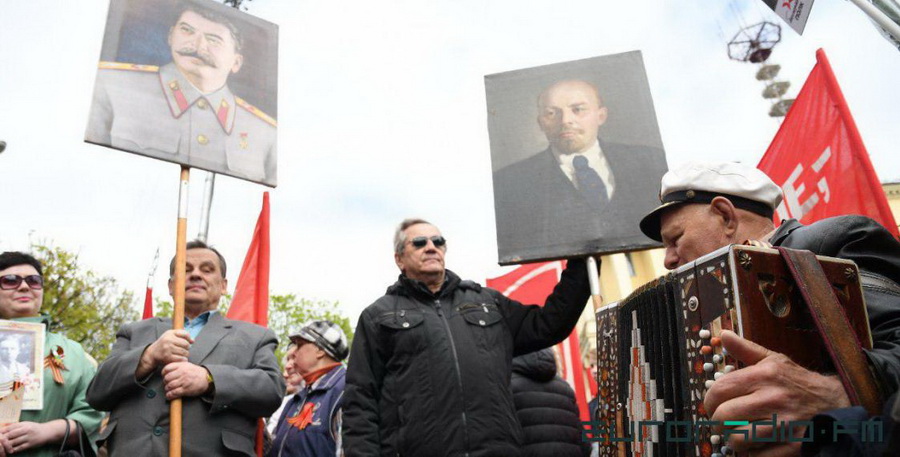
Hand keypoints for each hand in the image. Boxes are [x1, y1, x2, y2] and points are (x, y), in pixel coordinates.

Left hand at [0, 421, 62, 454]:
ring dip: (7, 445)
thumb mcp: (26, 423)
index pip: (10, 427)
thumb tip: (3, 427)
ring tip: (3, 447)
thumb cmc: (34, 428)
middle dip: (3, 439)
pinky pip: (20, 448)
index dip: (2, 431)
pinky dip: (14, 449)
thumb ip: (16, 425)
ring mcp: (29, 437)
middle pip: (11, 435)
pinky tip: (10, 450)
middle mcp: (26, 430)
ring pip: (14, 442)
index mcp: (24, 424)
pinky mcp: (31, 444)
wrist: (47, 432)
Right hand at [137, 330, 193, 377]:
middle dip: (187, 348)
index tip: (188, 342)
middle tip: (183, 349)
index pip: (186, 334)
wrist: (152, 353)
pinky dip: (182, 360)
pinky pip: (181, 359)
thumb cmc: (164, 343)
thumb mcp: (171, 335)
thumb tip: (193, 341)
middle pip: (186, 344)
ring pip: (185, 352)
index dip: (189, 339)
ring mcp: (167, 348)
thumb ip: (182, 335)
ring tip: (181, 354)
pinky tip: (179, 359)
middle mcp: (168, 340)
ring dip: (185, 354)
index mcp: (170, 333)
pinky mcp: (167, 357)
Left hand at [162, 362, 210, 399]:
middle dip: (165, 382)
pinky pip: (173, 393)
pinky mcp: (185, 389)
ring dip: (167, 389)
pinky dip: (169, 395)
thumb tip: (167, 370)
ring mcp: (184, 381)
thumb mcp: (187, 365)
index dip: (163, 373)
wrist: (206, 379)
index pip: (167, 368)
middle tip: (167, 383)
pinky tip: (170, 395)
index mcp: (181, 366)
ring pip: (169, 386)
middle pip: (167, 378)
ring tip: (169, 389)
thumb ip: (177, 366)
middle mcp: (182, 373)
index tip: (165, 376)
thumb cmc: (196, 372)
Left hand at [703, 330, 849, 455]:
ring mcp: (783, 424)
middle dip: (719, 422)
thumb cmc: (799, 383)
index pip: (718, 391)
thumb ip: (747, 350)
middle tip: (726, 422)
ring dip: (735, 440)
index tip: (713, 406)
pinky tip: (759, 445)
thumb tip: (724, 335)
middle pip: (722, 417)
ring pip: (737, 439)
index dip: (709, 401)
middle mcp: (772, 398)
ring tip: (742, 433)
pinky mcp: (792, 447)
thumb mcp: (775, 361)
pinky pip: (757, 456)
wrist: (838, 404)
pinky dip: (753, 453)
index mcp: (763, 376)